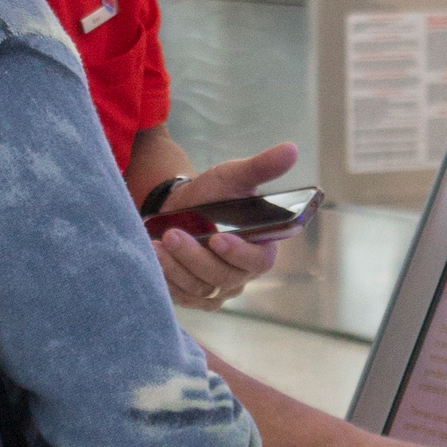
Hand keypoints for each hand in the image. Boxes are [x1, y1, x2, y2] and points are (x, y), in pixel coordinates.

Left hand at [153, 142, 299, 309]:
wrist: (180, 210)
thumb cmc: (212, 195)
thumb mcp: (234, 177)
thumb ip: (262, 167)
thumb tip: (291, 149)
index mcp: (260, 248)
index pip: (259, 261)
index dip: (239, 253)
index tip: (218, 238)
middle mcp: (242, 274)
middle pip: (224, 277)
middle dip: (196, 256)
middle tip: (174, 234)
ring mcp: (219, 289)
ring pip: (201, 288)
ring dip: (177, 267)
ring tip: (158, 245)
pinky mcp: (195, 297)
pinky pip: (183, 296)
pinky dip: (167, 279)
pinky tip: (155, 260)